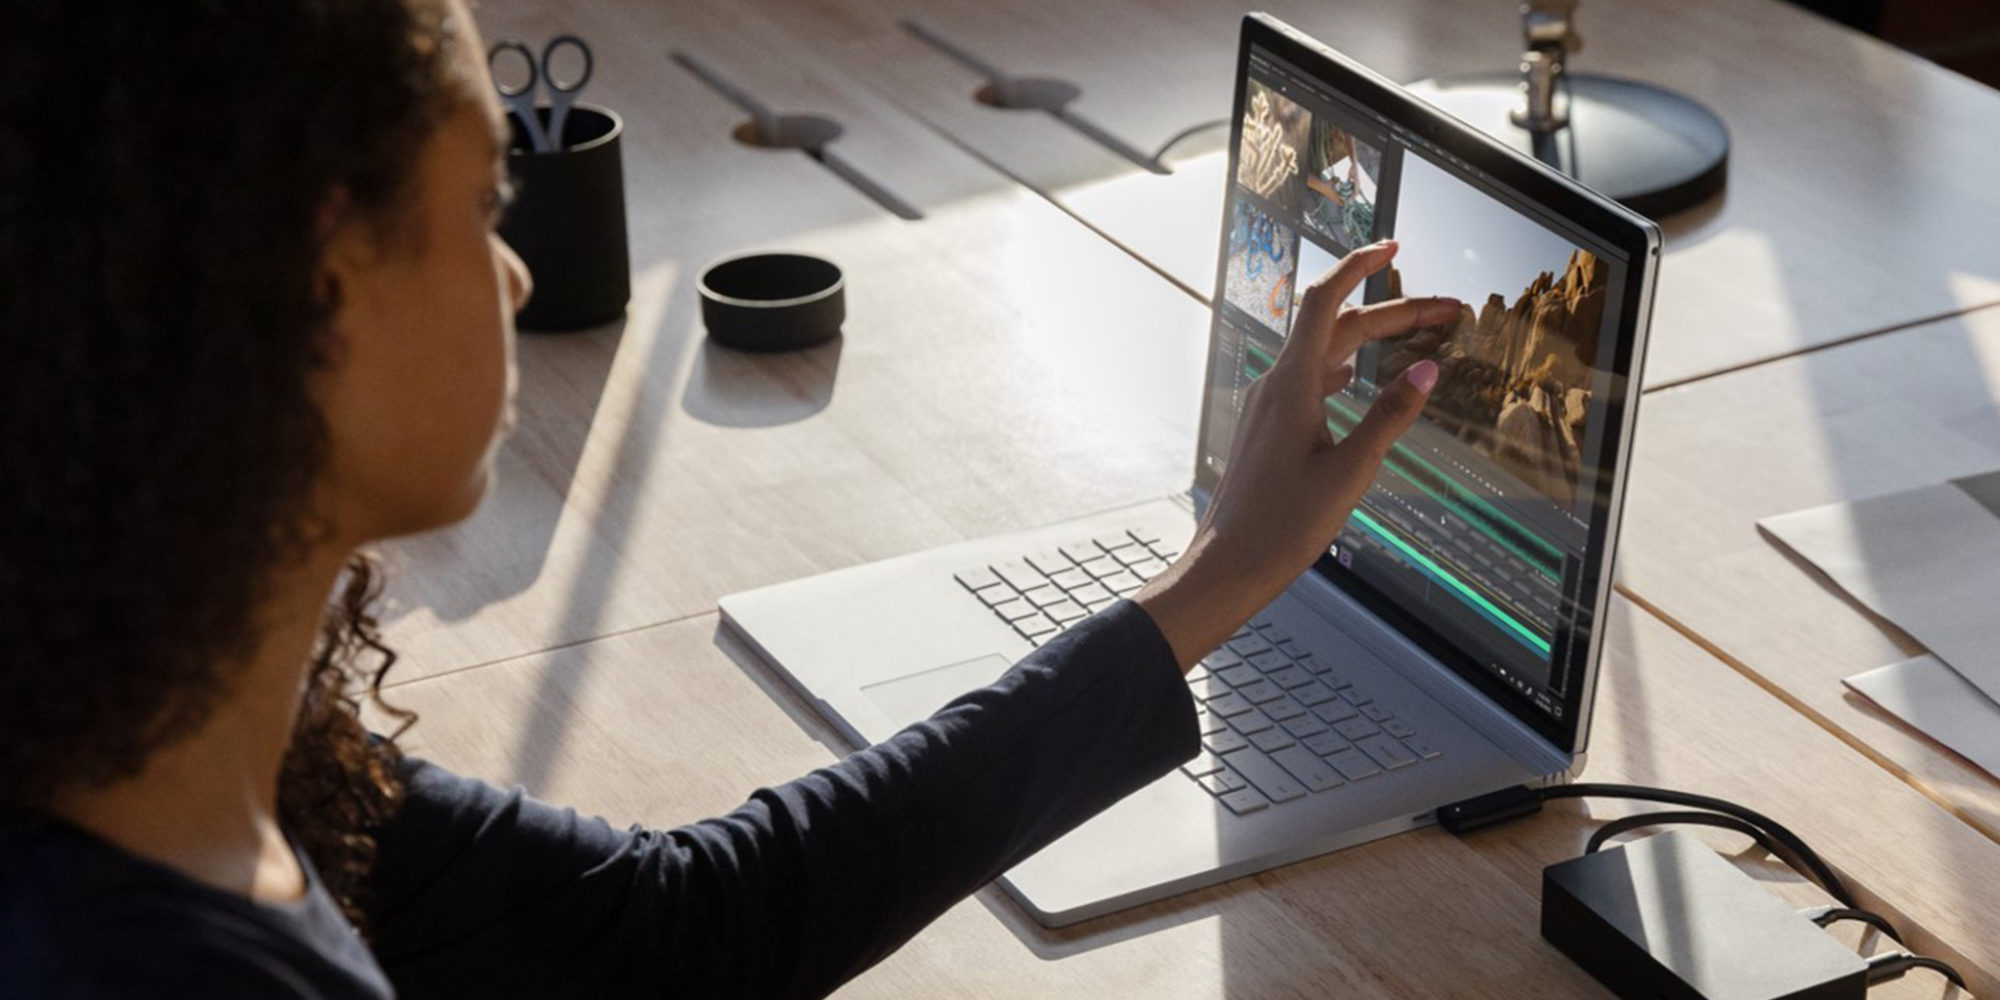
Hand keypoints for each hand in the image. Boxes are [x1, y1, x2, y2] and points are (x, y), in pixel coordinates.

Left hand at [1137, 241, 1455, 669]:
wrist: (1226, 567)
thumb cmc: (1280, 528)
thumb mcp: (1350, 473)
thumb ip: (1390, 417)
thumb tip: (1426, 366)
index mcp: (1292, 386)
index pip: (1326, 302)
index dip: (1359, 267)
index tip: (1394, 248)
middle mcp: (1275, 386)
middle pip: (1337, 328)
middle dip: (1392, 311)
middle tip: (1446, 309)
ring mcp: (1268, 406)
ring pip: (1324, 354)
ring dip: (1370, 340)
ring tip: (1415, 335)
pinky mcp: (1267, 428)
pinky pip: (1308, 380)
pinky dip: (1341, 367)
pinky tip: (1355, 378)